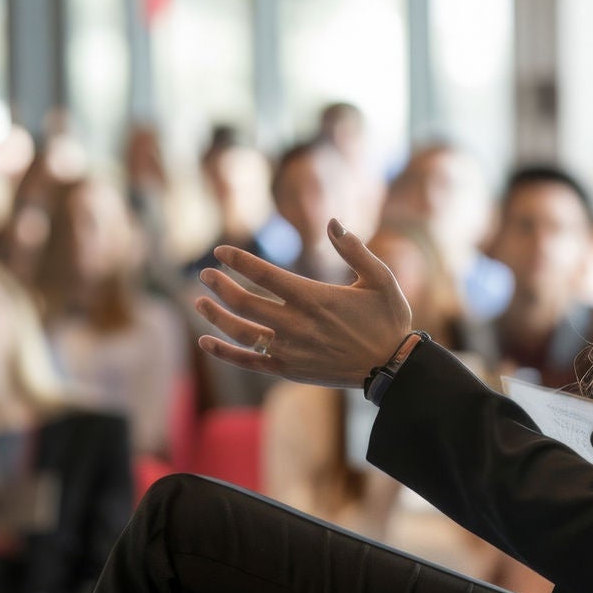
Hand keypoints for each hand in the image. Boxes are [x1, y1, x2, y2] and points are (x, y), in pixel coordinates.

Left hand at [194, 220, 412, 388]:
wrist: (392, 368)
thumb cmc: (388, 319)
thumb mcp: (381, 278)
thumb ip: (355, 249)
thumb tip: (334, 221)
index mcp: (314, 297)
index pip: (264, 274)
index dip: (238, 260)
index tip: (220, 251)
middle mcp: (296, 324)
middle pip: (244, 302)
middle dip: (220, 285)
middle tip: (204, 274)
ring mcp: (289, 349)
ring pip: (240, 332)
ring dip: (215, 315)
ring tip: (200, 301)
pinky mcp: (289, 370)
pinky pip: (249, 361)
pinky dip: (224, 351)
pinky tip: (206, 340)